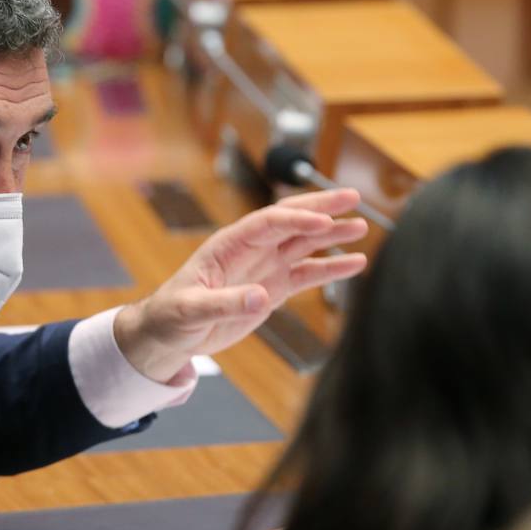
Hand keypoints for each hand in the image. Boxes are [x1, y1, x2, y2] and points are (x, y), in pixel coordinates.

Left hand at [114, 189, 368, 381]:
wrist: (169, 333)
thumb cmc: (171, 316)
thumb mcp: (191, 310)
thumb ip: (225, 303)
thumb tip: (262, 297)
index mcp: (228, 245)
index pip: (267, 223)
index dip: (296, 219)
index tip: (324, 219)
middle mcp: (250, 251)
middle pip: (291, 221)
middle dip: (321, 207)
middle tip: (353, 195)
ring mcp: (264, 268)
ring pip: (304, 244)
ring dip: (332, 234)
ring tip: (361, 226)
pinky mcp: (273, 289)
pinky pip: (307, 273)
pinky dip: (331, 268)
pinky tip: (355, 263)